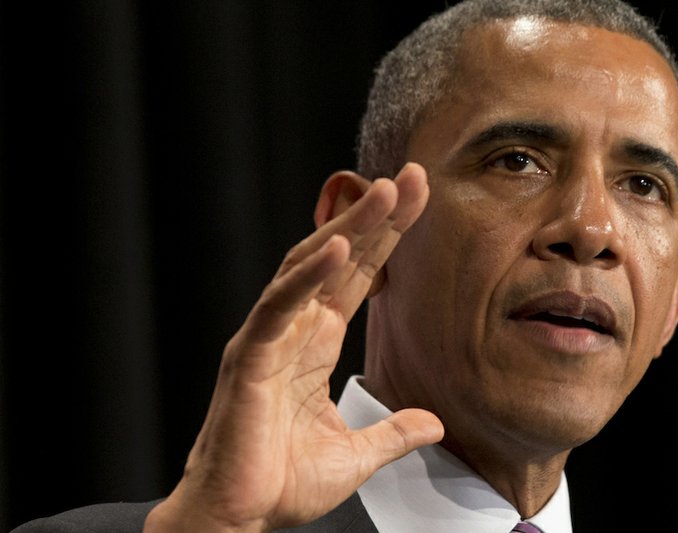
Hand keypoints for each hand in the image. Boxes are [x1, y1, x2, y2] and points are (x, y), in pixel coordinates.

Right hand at [144, 163, 443, 531]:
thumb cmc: (281, 483)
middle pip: (338, 257)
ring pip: (307, 267)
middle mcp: (294, 329)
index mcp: (317, 342)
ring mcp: (270, 338)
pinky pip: (279, 307)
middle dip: (375, 215)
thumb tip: (434, 423)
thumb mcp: (357, 455)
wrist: (238, 518)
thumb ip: (394, 433)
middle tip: (411, 177)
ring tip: (385, 193)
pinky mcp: (249, 357)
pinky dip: (306, 276)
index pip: (359, 276)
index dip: (387, 237)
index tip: (417, 199)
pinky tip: (337, 247)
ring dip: (347, 227)